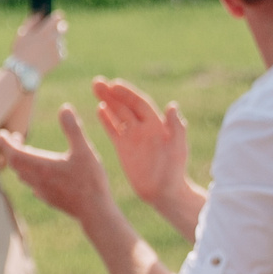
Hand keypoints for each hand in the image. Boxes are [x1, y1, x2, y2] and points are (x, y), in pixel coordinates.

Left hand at [0, 105, 114, 221]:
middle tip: (15, 137)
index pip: (13, 153)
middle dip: (12, 148)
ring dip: (20, 161)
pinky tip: (40, 172)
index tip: (1, 133)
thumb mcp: (84, 151)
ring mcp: (42, 191)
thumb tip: (65, 108)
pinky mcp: (49, 199)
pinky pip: (32, 184)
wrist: (95, 213)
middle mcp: (37, 180)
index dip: (5, 142)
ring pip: (23, 174)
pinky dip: (30, 173)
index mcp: (41, 167)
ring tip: (27, 150)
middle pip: (15, 163)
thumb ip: (73, 129)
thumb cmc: (90, 181)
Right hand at [9, 12, 68, 78]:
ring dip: (55, 41)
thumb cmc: (20, 52)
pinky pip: (61, 51)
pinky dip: (55, 52)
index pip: (57, 18)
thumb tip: (40, 12)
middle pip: (63, 27)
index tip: (56, 16)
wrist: (24, 72)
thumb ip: (32, 21)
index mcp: (44, 31)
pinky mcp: (60, 58)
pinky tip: (45, 56)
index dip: (57, 16)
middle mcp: (53, 39)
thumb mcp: (22, 34)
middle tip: (53, 30)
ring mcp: (58, 49)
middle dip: (60, 27)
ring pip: (60, 40)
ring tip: (43, 49)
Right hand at [93, 76, 183, 201]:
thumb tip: (172, 105)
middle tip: (97, 82)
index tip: (114, 85)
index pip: (139, 104)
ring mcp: (132, 136)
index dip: (127, 94)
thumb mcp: (177, 148)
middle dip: (112, 93)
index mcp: (156, 124)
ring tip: (95, 87)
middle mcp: (143, 127)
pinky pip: (113, 129)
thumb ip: (176, 127)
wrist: (164, 191)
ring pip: (117, 114)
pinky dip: (106, 119)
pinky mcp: (123, 147)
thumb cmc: (175, 171)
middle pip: (125, 106)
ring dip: (107, 101)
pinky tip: (98, 108)